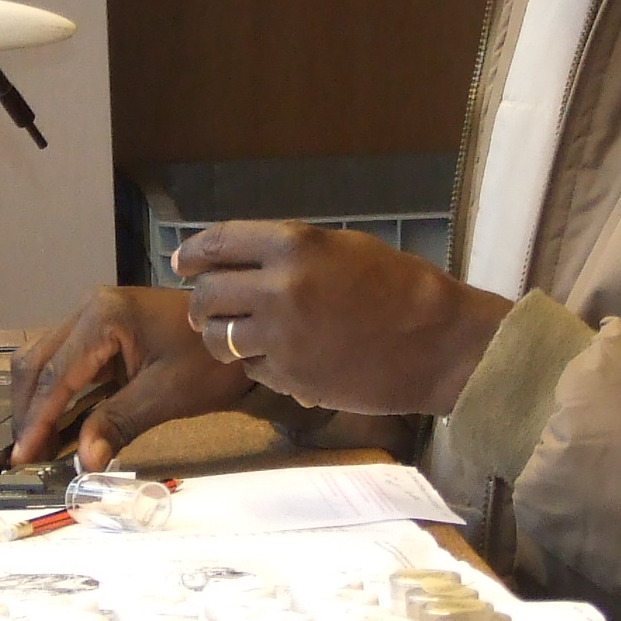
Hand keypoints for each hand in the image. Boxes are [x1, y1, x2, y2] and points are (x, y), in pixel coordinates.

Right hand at [10, 285, 253, 468]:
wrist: (240, 328)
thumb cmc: (209, 360)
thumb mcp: (166, 394)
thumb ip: (118, 423)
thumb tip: (84, 463)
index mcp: (102, 317)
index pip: (56, 375)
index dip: (37, 419)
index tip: (22, 457)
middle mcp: (87, 308)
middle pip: (37, 362)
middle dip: (28, 410)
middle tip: (25, 456)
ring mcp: (91, 315)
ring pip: (44, 360)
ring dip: (36, 402)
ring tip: (35, 445)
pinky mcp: (99, 329)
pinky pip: (63, 361)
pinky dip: (54, 393)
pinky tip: (54, 425)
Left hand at [173, 221, 511, 415]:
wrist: (438, 343)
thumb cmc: (400, 287)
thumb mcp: (342, 248)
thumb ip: (289, 252)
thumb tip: (242, 260)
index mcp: (293, 244)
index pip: (217, 243)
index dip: (192, 254)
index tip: (182, 262)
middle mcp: (278, 288)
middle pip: (206, 294)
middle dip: (199, 302)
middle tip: (204, 308)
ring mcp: (281, 337)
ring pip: (217, 338)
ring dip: (218, 337)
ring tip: (231, 336)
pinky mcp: (290, 377)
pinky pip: (250, 369)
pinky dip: (256, 364)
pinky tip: (275, 358)